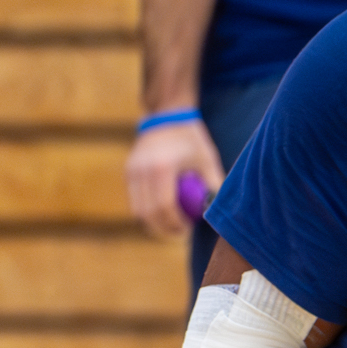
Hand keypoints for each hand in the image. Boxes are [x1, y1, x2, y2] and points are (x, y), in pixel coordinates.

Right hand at [125, 118, 221, 237]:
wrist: (167, 116)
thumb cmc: (192, 139)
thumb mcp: (208, 161)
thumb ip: (214, 187)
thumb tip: (218, 213)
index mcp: (162, 167)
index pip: (164, 206)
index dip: (175, 223)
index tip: (188, 228)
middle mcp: (142, 169)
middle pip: (148, 212)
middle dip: (164, 227)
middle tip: (181, 231)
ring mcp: (131, 170)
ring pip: (137, 210)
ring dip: (153, 222)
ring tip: (172, 224)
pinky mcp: (128, 171)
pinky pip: (134, 200)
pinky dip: (146, 211)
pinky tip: (162, 212)